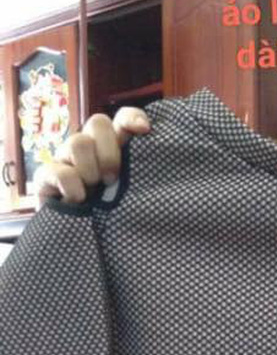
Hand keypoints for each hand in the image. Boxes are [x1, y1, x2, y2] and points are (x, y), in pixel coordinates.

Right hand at [33, 107, 150, 208]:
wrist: (79, 237)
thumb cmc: (110, 214)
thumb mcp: (130, 195)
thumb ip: (140, 176)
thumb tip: (152, 152)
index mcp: (112, 147)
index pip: (122, 119)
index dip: (132, 117)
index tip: (145, 130)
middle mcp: (89, 147)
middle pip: (97, 122)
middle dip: (109, 152)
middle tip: (112, 180)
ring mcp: (65, 159)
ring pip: (78, 142)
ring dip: (90, 170)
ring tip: (93, 192)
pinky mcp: (46, 176)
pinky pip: (57, 170)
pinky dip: (72, 186)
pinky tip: (79, 199)